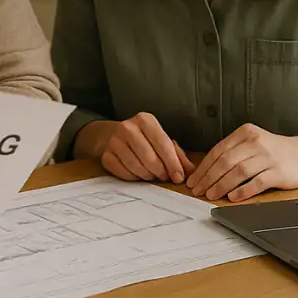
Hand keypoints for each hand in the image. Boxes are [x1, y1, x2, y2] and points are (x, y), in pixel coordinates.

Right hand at [81, 114, 195, 183]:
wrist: (112, 135)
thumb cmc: (143, 139)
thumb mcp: (161, 140)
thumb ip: (178, 155)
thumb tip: (192, 172)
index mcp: (145, 120)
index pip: (162, 144)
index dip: (173, 163)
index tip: (179, 177)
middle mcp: (128, 127)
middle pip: (149, 158)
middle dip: (160, 172)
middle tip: (164, 177)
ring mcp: (114, 141)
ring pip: (136, 167)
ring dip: (147, 176)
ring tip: (151, 174)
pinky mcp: (106, 155)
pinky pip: (123, 173)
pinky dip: (134, 178)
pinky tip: (138, 174)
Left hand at [187, 124, 297, 202]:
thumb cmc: (275, 151)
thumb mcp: (253, 143)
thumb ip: (233, 152)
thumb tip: (206, 171)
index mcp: (246, 133)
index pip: (218, 151)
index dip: (203, 168)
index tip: (193, 180)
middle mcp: (256, 142)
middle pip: (226, 161)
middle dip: (208, 178)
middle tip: (198, 191)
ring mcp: (268, 157)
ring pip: (239, 172)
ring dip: (222, 185)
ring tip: (211, 195)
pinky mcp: (279, 172)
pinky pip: (257, 182)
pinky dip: (243, 190)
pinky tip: (233, 197)